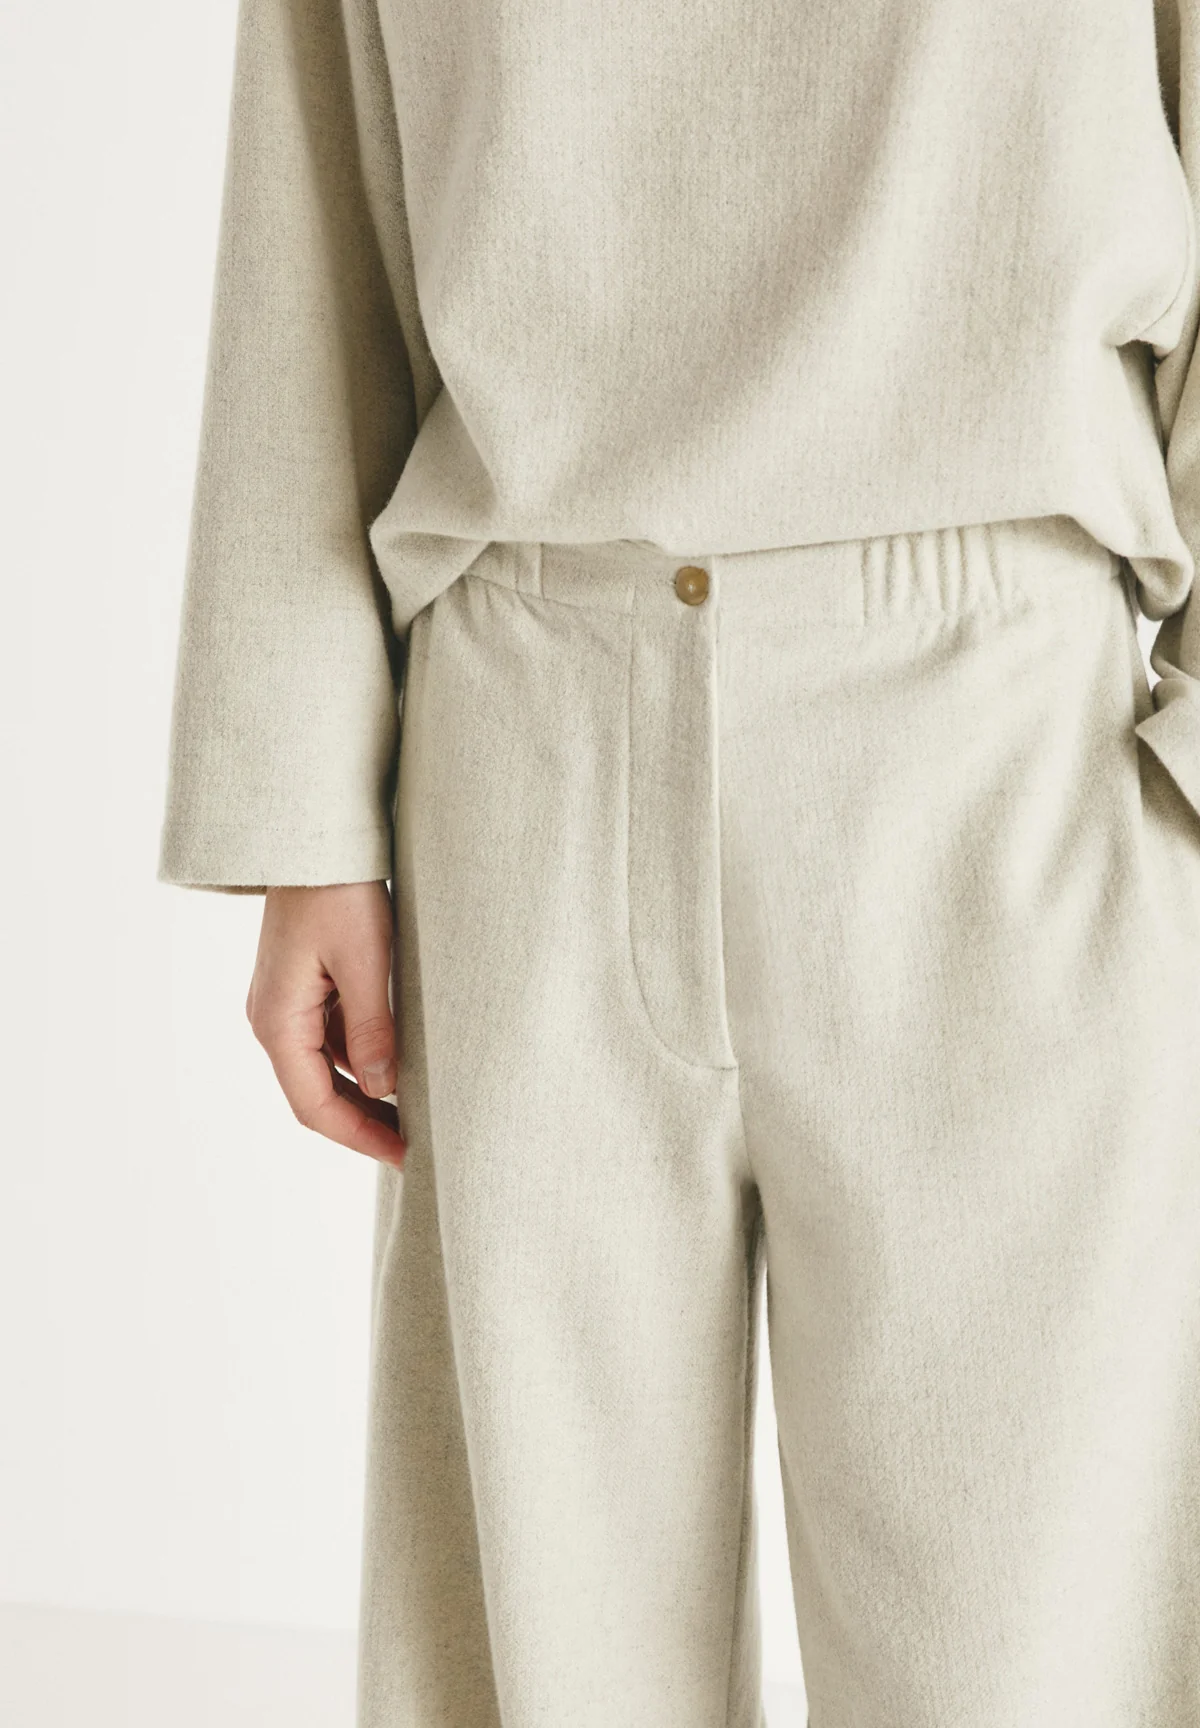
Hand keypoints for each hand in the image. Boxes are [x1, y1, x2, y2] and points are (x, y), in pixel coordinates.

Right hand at [245, 881, 405, 1167]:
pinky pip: (330, 1038)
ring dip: (366, 1092)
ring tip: (418, 1109)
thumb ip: (373, 1030)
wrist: (315, 834)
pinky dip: (363, 1058)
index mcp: (277, 1021)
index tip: (405, 1155)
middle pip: (316, 1093)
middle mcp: (273, 1018)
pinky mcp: (304, 985)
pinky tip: (402, 1063)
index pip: (314, 1106)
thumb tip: (385, 1090)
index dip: (360, 1137)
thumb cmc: (338, 890)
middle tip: (417, 1143)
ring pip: (325, 1068)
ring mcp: (286, 1002)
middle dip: (364, 1122)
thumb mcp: (365, 961)